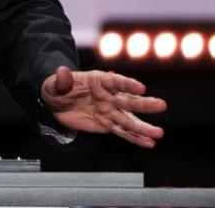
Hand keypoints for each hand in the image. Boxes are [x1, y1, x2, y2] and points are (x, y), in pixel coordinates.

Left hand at [41, 65, 166, 147]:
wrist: (55, 104)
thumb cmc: (56, 88)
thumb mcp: (54, 83)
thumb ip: (61, 80)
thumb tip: (62, 71)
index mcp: (97, 80)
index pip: (115, 81)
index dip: (128, 84)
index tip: (141, 87)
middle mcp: (108, 95)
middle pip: (128, 100)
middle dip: (144, 103)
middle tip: (161, 105)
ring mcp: (109, 111)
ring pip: (129, 119)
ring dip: (143, 127)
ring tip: (158, 133)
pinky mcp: (107, 124)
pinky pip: (122, 132)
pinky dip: (135, 138)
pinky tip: (149, 143)